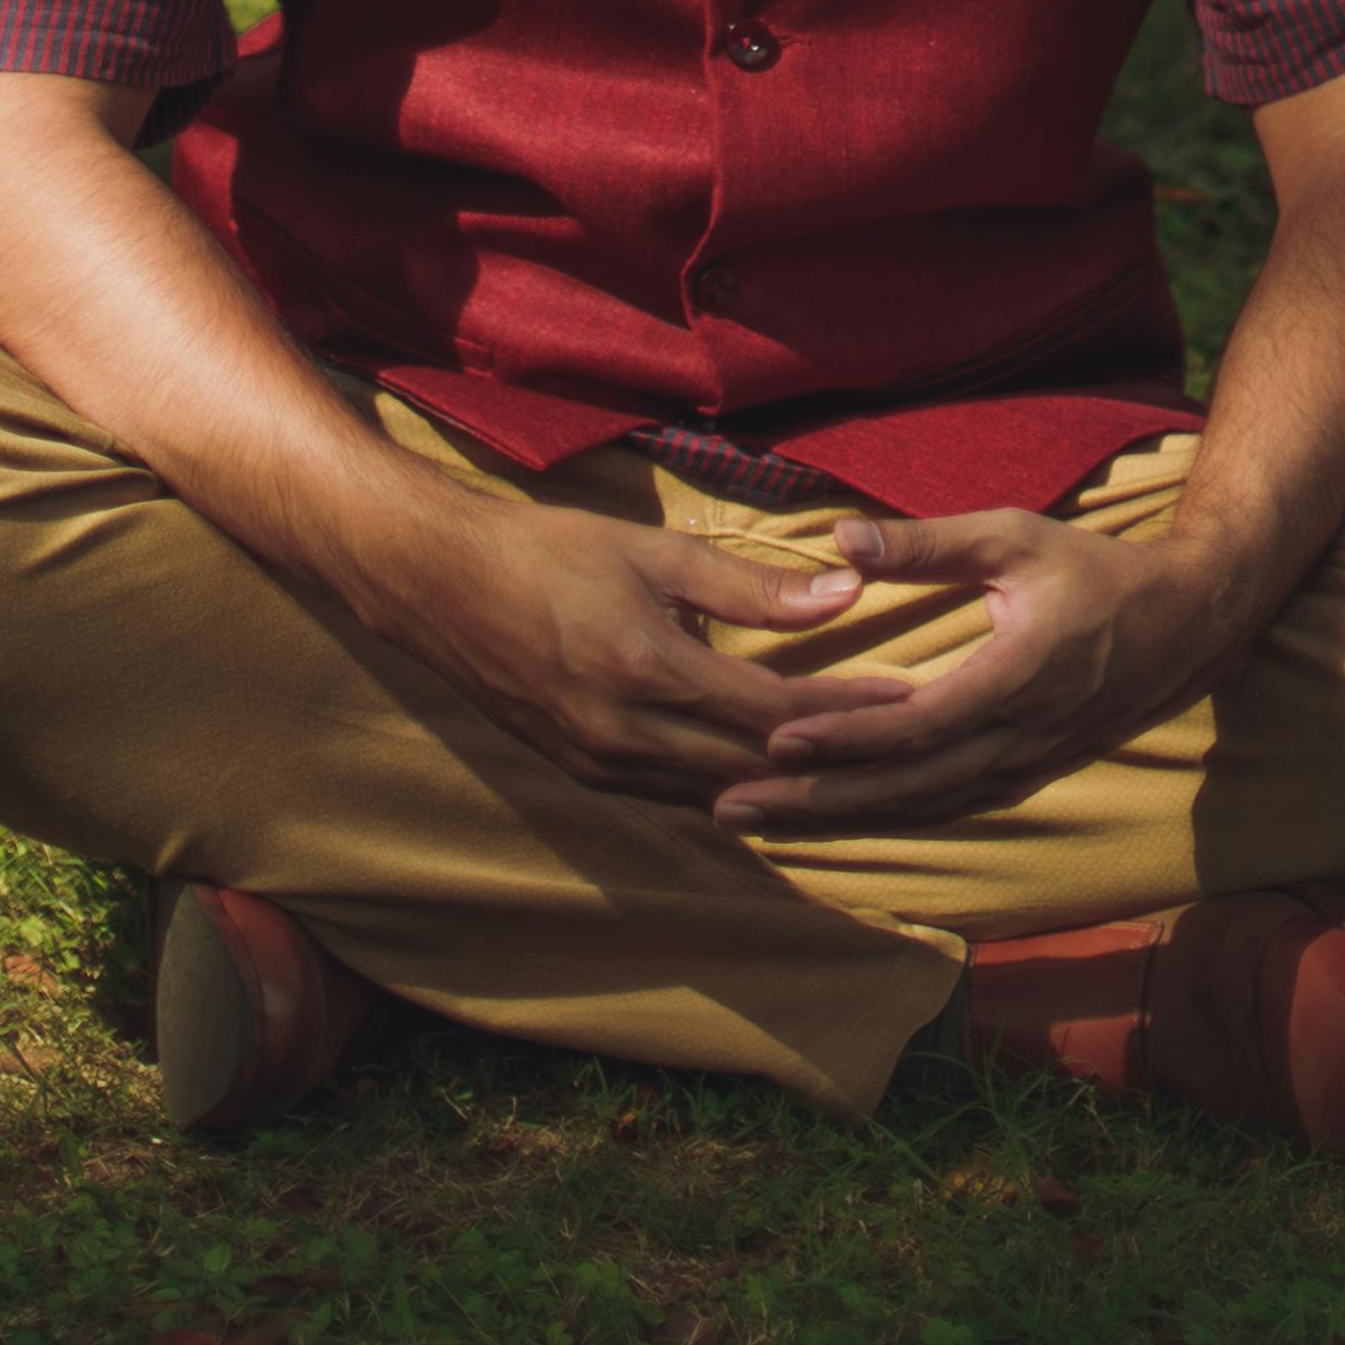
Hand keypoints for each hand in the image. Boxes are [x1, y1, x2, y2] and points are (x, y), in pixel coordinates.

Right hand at [368, 480, 869, 809]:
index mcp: (647, 673)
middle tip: (897, 745)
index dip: (843, 711)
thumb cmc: (549, 550)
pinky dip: (726, 785)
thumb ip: (747, 585)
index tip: (902, 699)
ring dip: (781, 783)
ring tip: (848, 767)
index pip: (772, 713)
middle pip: (752, 766)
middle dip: (828, 758)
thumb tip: (840, 597)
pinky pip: (673, 794)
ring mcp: (600, 765)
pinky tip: (764, 774)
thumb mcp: (651, 552)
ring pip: (714, 792)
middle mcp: (625, 737)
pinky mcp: (582, 773)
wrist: (442, 585)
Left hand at [705, 501, 1247, 840]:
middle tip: (731, 807)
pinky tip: (834, 818)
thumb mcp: (1015, 537)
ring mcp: (1021, 768)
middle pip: (903, 788)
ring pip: (918, 809)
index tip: (774, 740)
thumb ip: (928, 543)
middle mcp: (1016, 740)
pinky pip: (943, 807)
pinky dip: (884, 816)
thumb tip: (842, 541)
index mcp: (1014, 679)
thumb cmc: (1096, 571)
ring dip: (838, 818)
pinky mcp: (1022, 776)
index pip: (916, 726)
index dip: (844, 739)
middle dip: (813, 803)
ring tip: (760, 820)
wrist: (1183, 626)